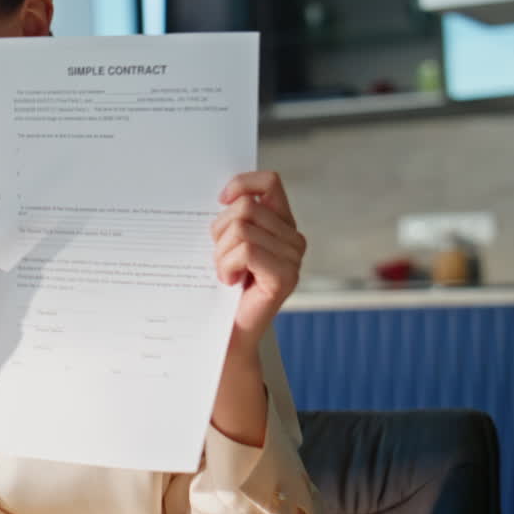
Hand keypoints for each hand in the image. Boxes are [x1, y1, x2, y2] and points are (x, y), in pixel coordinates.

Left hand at [211, 171, 306, 355]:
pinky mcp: (285, 277)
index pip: (269, 181)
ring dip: (221, 252)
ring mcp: (293, 259)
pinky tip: (228, 281)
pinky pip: (246, 251)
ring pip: (242, 229)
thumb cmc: (222, 286)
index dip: (242, 184)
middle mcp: (293, 239)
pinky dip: (227, 265)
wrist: (226, 332)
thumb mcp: (225, 242)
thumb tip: (220, 194)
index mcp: (281, 224)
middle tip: (220, 257)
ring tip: (225, 272)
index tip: (220, 200)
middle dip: (220, 230)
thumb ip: (232, 217)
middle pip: (246, 207)